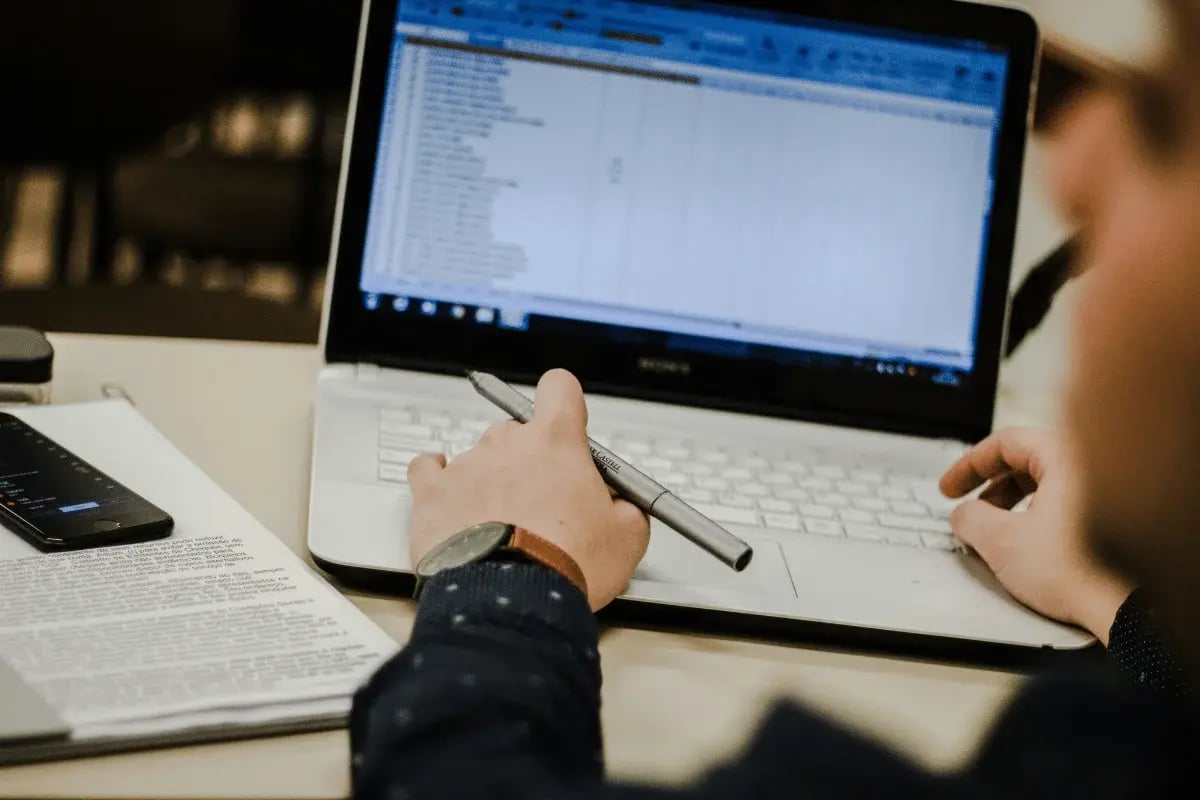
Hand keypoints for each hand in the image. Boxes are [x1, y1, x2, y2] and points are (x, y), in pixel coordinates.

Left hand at [407, 369, 649, 610]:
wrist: (511, 601)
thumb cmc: (565, 565)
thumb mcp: (626, 537)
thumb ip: (627, 506)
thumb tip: (624, 506)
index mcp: (556, 442)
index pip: (560, 388)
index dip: (564, 402)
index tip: (566, 418)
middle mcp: (507, 443)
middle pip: (520, 431)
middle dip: (532, 460)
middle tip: (545, 501)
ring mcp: (466, 466)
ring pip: (481, 457)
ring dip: (493, 481)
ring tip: (503, 524)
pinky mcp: (432, 494)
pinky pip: (428, 470)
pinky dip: (439, 479)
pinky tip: (451, 495)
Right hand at [939, 427, 1131, 642]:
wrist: (1125, 607)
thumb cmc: (1077, 569)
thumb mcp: (1001, 541)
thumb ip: (969, 518)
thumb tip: (963, 515)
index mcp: (1065, 458)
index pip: (1006, 442)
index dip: (969, 465)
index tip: (951, 487)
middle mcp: (1090, 468)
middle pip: (1026, 461)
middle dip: (990, 486)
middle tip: (970, 507)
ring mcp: (1104, 493)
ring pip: (1046, 484)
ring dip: (1013, 503)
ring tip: (997, 530)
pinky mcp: (1112, 519)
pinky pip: (1066, 503)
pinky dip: (1038, 514)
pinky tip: (1029, 542)